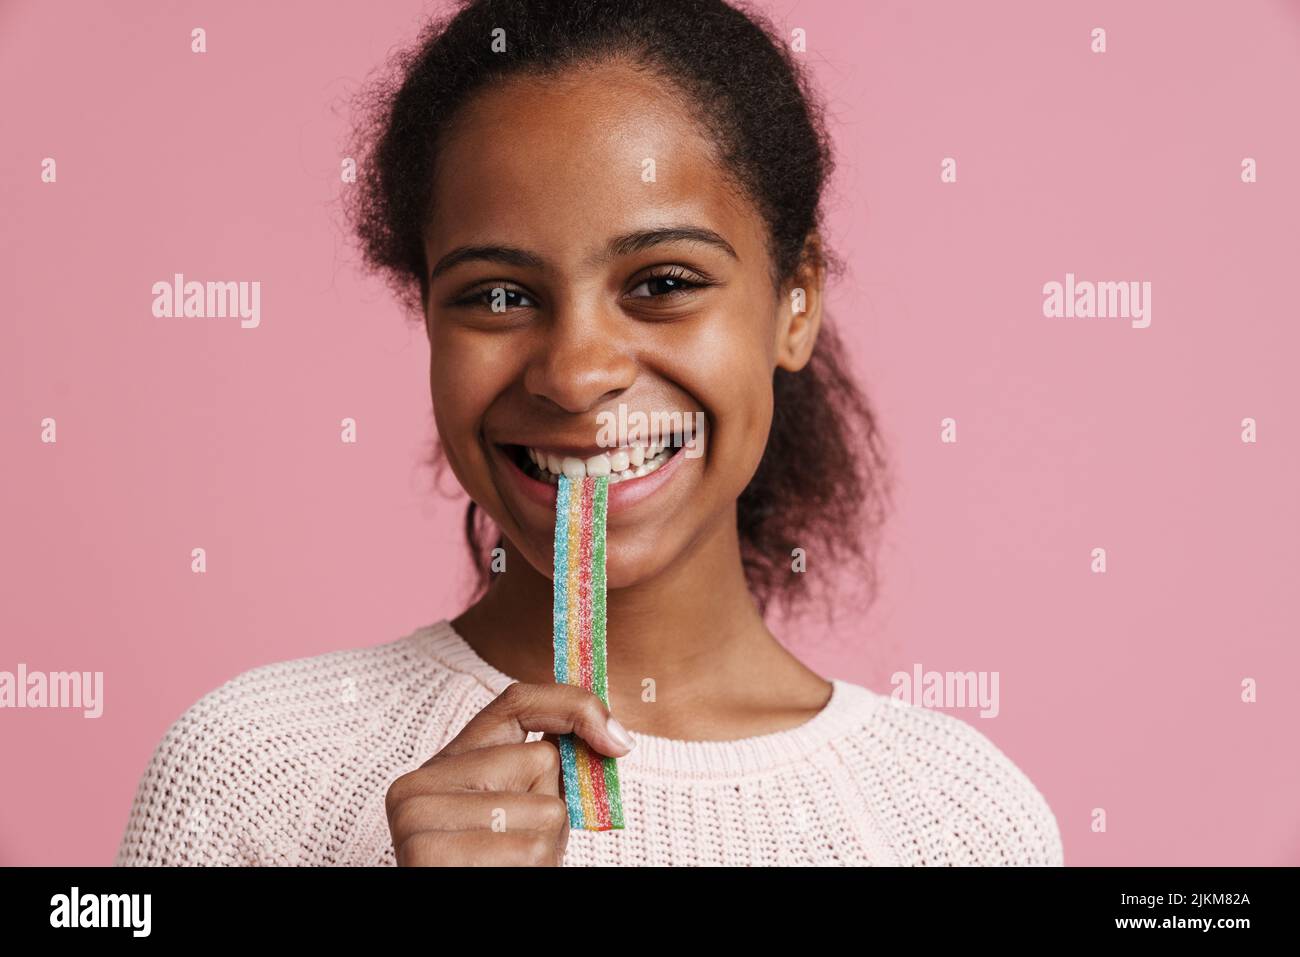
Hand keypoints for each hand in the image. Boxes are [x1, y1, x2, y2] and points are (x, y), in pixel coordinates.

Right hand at [384, 681, 633, 865]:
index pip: (516, 703)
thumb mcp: (517, 816)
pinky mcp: (429, 854)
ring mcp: (418, 817)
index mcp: (442, 767)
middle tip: (517, 847)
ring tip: (509, 866)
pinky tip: (500, 876)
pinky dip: (535, 871)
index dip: (574, 706)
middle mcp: (420, 784)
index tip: (619, 741)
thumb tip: (615, 739)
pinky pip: (530, 848)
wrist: (452, 923)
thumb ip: (542, 774)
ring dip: (546, 848)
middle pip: (541, 760)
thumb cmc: (494, 868)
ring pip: (546, 810)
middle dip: (550, 807)